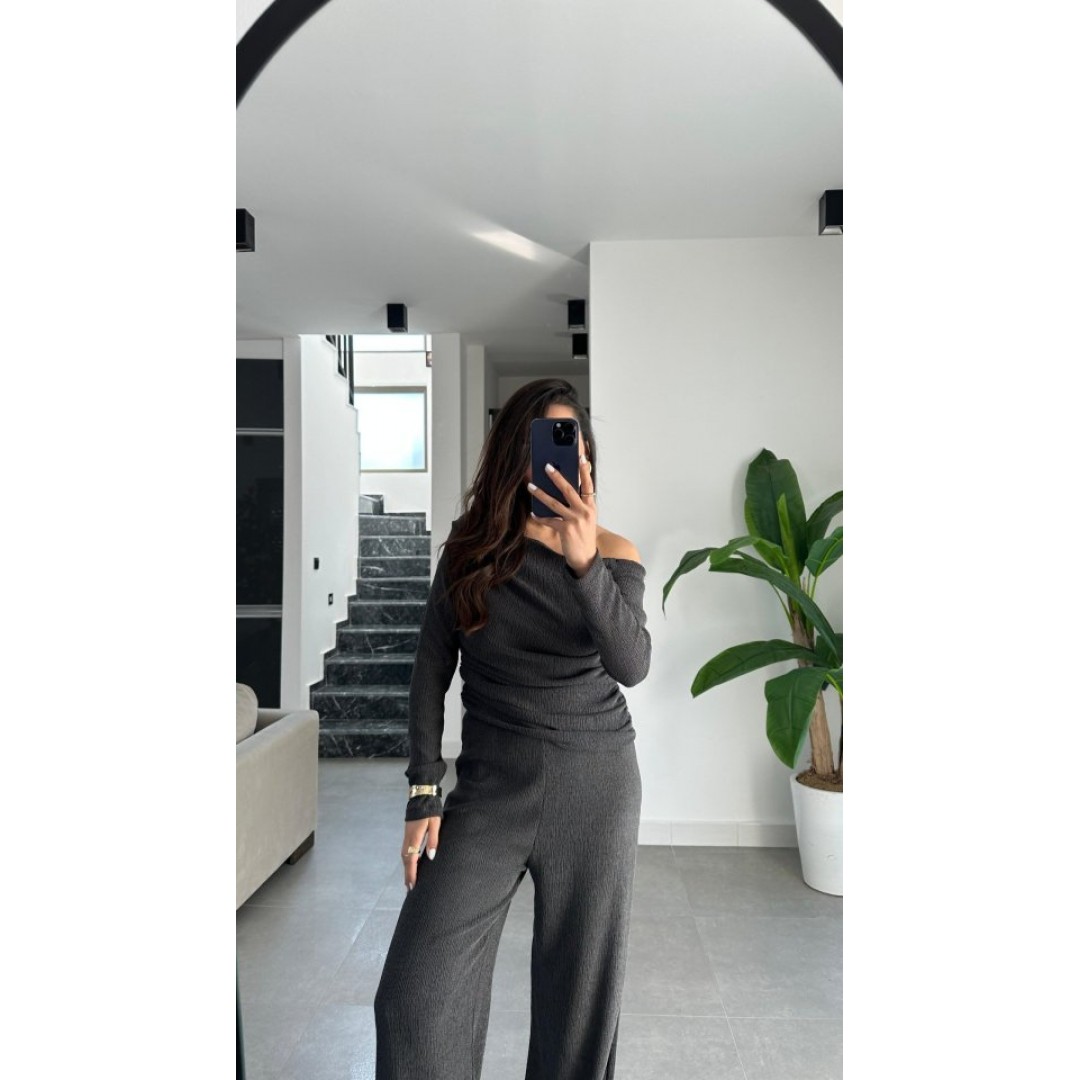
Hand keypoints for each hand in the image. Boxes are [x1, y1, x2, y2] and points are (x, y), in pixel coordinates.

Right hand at [401, 816, 439, 889]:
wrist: (421, 796)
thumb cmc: (430, 810)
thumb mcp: (435, 824)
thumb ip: (433, 840)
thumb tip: (431, 856)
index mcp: (414, 837)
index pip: (411, 859)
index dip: (411, 873)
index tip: (412, 885)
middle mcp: (408, 838)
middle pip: (406, 860)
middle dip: (408, 874)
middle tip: (410, 888)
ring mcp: (407, 836)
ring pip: (405, 855)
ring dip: (407, 868)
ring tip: (410, 879)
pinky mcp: (408, 833)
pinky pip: (406, 850)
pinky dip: (407, 860)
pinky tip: (411, 863)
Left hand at [526, 453, 598, 575]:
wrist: (586, 557)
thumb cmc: (584, 535)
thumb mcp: (587, 517)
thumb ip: (580, 503)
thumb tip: (566, 487)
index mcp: (590, 506)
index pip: (588, 484)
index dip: (585, 470)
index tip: (581, 456)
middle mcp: (584, 511)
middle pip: (569, 489)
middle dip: (556, 476)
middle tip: (546, 466)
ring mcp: (575, 520)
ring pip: (555, 503)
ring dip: (540, 493)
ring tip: (530, 486)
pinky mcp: (566, 530)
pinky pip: (549, 520)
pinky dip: (540, 516)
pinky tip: (532, 512)